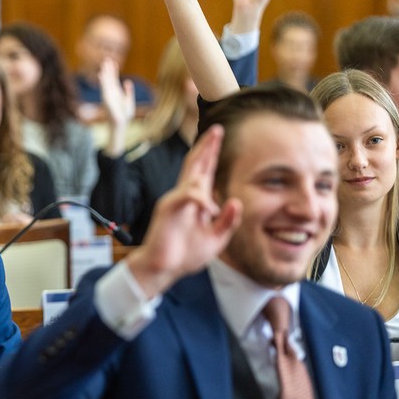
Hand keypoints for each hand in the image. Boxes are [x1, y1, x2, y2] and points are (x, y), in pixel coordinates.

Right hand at [99, 57, 134, 128]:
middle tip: (106, 58)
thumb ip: (129, 91)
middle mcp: (111, 92)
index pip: (114, 79)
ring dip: (105, 72)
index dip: (114, 70)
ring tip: (104, 64)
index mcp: (116, 92)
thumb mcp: (129, 101)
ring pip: (106, 81)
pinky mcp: (106, 98)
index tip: (113, 61)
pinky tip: (101, 74)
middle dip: (108, 69)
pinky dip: (103, 81)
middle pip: (109, 78)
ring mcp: (108, 95)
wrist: (120, 124)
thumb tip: (127, 81)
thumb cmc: (124, 115)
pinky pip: (104, 87)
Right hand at [127, 125, 240, 295]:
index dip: (212, 156)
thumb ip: (227, 221)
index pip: (205, 173)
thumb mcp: (216, 239)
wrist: (164, 269)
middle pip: (196, 166)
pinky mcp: (168, 208)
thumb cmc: (186, 255)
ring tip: (213, 139)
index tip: (219, 138)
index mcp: (196, 202)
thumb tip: (235, 201)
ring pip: (190, 173)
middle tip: (217, 129)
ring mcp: (176, 200)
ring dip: (203, 155)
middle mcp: (185, 196)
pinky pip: (185, 196)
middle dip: (207, 147)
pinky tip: (209, 206)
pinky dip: (198, 198)